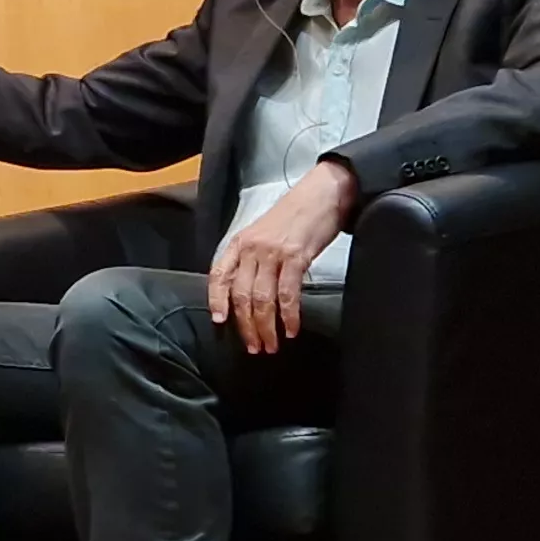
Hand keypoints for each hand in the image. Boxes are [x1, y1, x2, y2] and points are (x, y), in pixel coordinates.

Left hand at [207, 159, 354, 355]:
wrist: (323, 193)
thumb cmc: (295, 216)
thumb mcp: (264, 234)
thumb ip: (253, 259)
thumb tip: (248, 293)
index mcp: (240, 242)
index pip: (219, 275)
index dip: (216, 300)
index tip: (219, 322)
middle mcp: (251, 248)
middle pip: (241, 295)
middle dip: (246, 325)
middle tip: (254, 347)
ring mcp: (273, 253)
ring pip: (262, 299)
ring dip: (266, 327)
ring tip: (271, 345)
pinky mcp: (296, 258)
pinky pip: (288, 294)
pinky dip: (289, 316)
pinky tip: (291, 329)